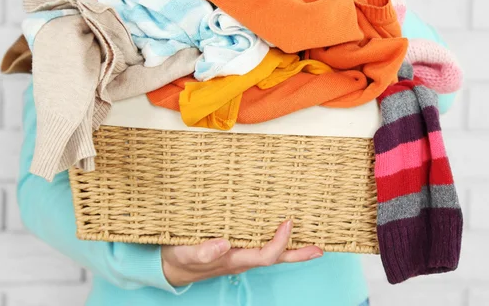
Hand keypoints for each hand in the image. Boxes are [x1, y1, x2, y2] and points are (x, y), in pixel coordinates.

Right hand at [161, 220, 322, 285]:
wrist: (170, 266)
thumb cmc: (179, 258)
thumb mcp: (186, 254)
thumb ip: (203, 251)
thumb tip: (223, 245)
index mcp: (233, 260)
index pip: (264, 255)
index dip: (279, 242)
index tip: (288, 223)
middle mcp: (241, 259)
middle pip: (275, 258)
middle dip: (298, 254)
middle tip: (319, 248)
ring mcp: (240, 255)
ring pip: (270, 253)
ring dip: (290, 248)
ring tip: (309, 240)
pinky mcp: (235, 248)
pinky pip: (259, 245)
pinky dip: (274, 240)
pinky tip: (279, 231)